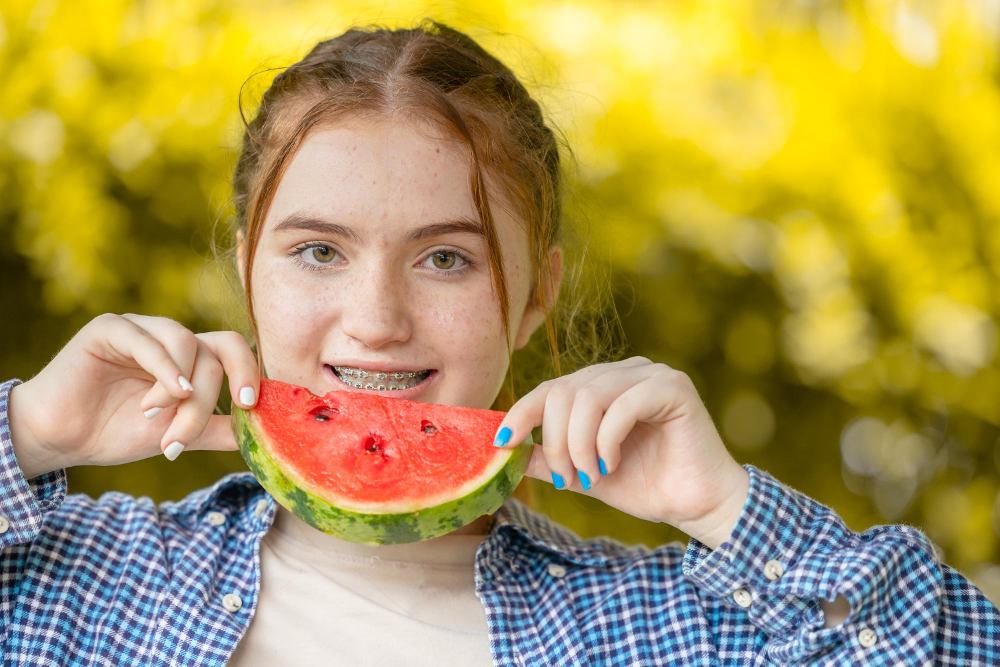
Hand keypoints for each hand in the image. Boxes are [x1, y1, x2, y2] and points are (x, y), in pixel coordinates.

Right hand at [8, 314, 259, 477]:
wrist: (62, 438)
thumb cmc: (116, 431)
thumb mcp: (178, 434)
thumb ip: (217, 429)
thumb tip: (262, 435)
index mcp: (191, 358)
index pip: (233, 350)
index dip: (249, 373)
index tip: (251, 406)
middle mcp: (171, 338)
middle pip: (217, 351)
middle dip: (211, 396)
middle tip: (193, 429)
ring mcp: (143, 329)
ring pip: (190, 345)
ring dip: (182, 392)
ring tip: (156, 419)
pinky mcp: (112, 328)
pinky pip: (149, 340)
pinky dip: (162, 371)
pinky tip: (155, 401)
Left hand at [495, 357, 749, 548]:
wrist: (696, 505)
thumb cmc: (645, 485)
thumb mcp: (583, 473)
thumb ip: (548, 457)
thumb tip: (504, 449)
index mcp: (602, 385)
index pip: (551, 388)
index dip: (522, 413)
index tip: (501, 443)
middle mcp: (624, 372)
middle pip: (564, 391)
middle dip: (556, 441)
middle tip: (567, 478)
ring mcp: (650, 374)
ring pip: (588, 396)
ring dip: (579, 444)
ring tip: (591, 474)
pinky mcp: (673, 387)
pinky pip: (622, 404)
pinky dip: (607, 439)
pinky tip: (611, 463)